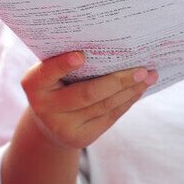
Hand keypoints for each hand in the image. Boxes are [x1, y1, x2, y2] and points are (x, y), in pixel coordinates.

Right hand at [21, 52, 156, 149]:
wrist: (50, 122)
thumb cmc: (58, 85)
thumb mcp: (55, 72)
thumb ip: (72, 60)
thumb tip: (115, 46)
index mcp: (34, 84)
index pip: (47, 73)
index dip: (62, 65)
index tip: (81, 55)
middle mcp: (44, 107)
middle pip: (87, 93)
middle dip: (118, 80)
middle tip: (141, 68)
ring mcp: (62, 126)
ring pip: (104, 106)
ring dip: (131, 90)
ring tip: (149, 76)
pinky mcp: (80, 138)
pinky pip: (110, 116)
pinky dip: (128, 101)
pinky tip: (140, 89)